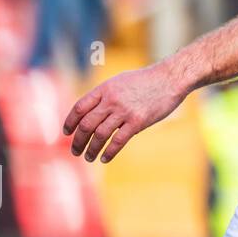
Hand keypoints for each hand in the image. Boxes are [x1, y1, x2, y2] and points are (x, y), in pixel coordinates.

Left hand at [63, 61, 189, 162]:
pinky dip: (109, 152)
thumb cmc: (147, 80)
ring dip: (91, 149)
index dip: (70, 122)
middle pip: (86, 124)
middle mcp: (111, 100)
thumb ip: (106, 95)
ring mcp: (125, 111)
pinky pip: (118, 141)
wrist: (171, 78)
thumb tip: (91, 111)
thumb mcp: (121, 81)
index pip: (79, 108)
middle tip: (75, 151)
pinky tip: (104, 158)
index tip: (66, 133)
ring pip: (100, 135)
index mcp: (105, 89)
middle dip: (78, 141)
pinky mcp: (138, 121)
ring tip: (88, 157)